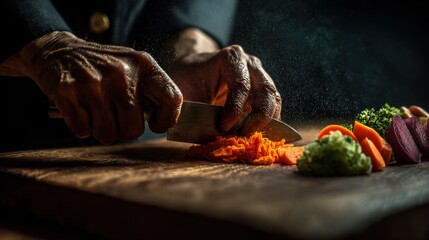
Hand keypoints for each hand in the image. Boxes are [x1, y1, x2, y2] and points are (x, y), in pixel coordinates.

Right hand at [12, 31, 182, 143]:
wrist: (60, 51)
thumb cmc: (104, 68)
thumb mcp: (133, 68)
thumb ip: (153, 91)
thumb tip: (167, 122)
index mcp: (143, 65)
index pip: (172, 99)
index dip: (166, 120)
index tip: (155, 124)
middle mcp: (121, 73)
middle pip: (133, 129)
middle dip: (123, 129)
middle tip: (115, 115)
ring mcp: (94, 83)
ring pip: (107, 134)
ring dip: (101, 130)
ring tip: (96, 111)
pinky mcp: (68, 92)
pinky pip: (82, 131)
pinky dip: (81, 127)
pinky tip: (80, 109)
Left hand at [161, 29, 280, 135]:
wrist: (191, 70)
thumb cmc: (187, 80)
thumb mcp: (184, 92)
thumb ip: (195, 112)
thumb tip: (210, 135)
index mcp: (230, 58)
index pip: (241, 84)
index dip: (235, 109)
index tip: (224, 127)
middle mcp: (250, 64)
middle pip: (265, 90)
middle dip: (258, 117)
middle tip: (244, 136)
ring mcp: (259, 75)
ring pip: (273, 99)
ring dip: (265, 122)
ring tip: (249, 138)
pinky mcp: (262, 90)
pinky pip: (273, 107)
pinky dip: (268, 123)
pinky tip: (255, 135)